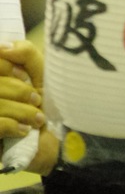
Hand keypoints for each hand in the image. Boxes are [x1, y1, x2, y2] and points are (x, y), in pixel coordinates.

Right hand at [0, 41, 59, 174]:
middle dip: (21, 91)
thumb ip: (27, 55)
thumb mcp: (40, 76)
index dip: (6, 66)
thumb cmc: (43, 106)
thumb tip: (5, 47)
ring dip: (24, 112)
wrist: (49, 146)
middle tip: (36, 101)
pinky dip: (14, 126)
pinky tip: (24, 131)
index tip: (23, 76)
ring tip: (36, 119)